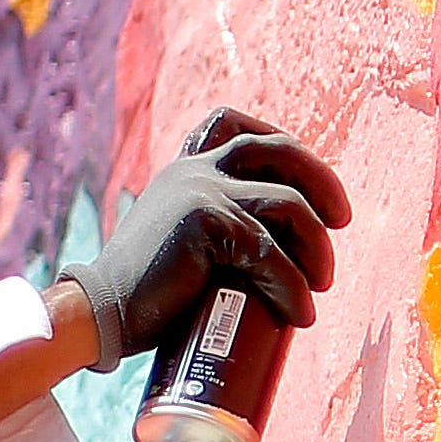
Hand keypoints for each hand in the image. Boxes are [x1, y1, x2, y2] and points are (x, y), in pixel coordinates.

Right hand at [64, 110, 350, 357]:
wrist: (98, 315)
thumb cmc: (146, 295)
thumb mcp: (182, 242)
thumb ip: (216, 228)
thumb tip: (280, 252)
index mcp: (186, 169)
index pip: (236, 126)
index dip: (284, 143)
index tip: (311, 186)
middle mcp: (195, 170)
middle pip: (280, 150)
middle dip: (324, 183)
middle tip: (341, 222)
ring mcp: (201, 191)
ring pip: (288, 203)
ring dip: (317, 247)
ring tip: (320, 285)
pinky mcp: (206, 222)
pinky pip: (270, 252)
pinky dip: (293, 287)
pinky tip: (300, 314)